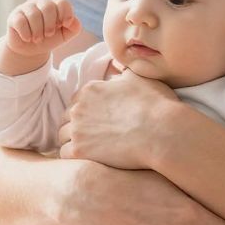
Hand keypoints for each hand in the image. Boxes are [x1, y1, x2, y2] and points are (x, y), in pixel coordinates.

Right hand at [4, 0, 82, 58]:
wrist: (30, 49)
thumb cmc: (48, 39)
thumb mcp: (64, 35)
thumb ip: (74, 28)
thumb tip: (73, 21)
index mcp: (55, 5)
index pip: (63, 2)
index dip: (66, 14)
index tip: (64, 25)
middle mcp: (41, 3)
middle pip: (48, 6)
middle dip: (50, 25)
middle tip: (48, 35)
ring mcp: (26, 8)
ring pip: (34, 14)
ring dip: (38, 31)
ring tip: (37, 39)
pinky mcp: (14, 17)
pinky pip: (21, 22)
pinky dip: (26, 33)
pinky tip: (27, 38)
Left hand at [57, 68, 177, 169]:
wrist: (161, 133)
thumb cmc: (155, 105)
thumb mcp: (139, 78)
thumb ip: (124, 72)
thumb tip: (117, 66)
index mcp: (90, 90)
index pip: (76, 101)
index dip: (85, 112)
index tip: (95, 121)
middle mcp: (78, 107)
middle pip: (67, 118)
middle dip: (77, 126)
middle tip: (92, 137)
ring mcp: (77, 129)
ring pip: (63, 136)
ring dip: (73, 142)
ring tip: (89, 149)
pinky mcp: (79, 150)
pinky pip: (64, 154)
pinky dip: (73, 156)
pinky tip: (87, 159)